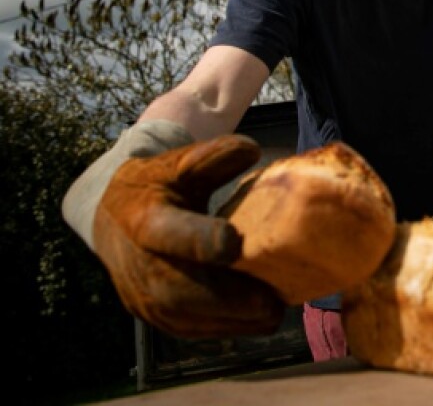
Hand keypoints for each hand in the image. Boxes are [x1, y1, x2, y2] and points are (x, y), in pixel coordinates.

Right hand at [64, 123, 284, 337]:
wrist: (113, 216)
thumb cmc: (158, 185)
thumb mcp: (180, 162)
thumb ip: (213, 156)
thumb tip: (250, 150)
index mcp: (144, 218)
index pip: (167, 232)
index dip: (197, 240)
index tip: (233, 243)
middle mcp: (137, 262)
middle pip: (177, 289)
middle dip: (225, 300)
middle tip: (271, 303)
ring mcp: (141, 294)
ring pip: (183, 317)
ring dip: (230, 320)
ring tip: (272, 313)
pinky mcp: (152, 314)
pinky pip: (187, 328)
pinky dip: (223, 327)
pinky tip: (256, 319)